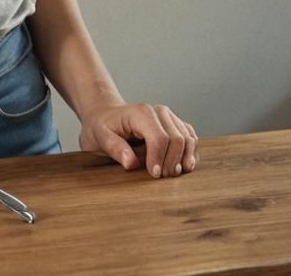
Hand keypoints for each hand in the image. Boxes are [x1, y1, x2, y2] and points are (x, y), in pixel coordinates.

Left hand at [79, 101, 197, 177]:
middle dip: (172, 162)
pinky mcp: (174, 123)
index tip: (154, 175)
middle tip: (162, 178)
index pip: (159, 138)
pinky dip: (191, 152)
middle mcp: (158, 111)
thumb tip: (130, 163)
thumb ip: (114, 148)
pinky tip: (183, 165)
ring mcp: (168, 116)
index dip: (159, 159)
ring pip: (188, 138)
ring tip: (173, 173)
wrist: (104, 114)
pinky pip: (191, 137)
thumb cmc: (101, 126)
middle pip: (177, 139)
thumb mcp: (100, 136)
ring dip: (185, 158)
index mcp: (140, 113)